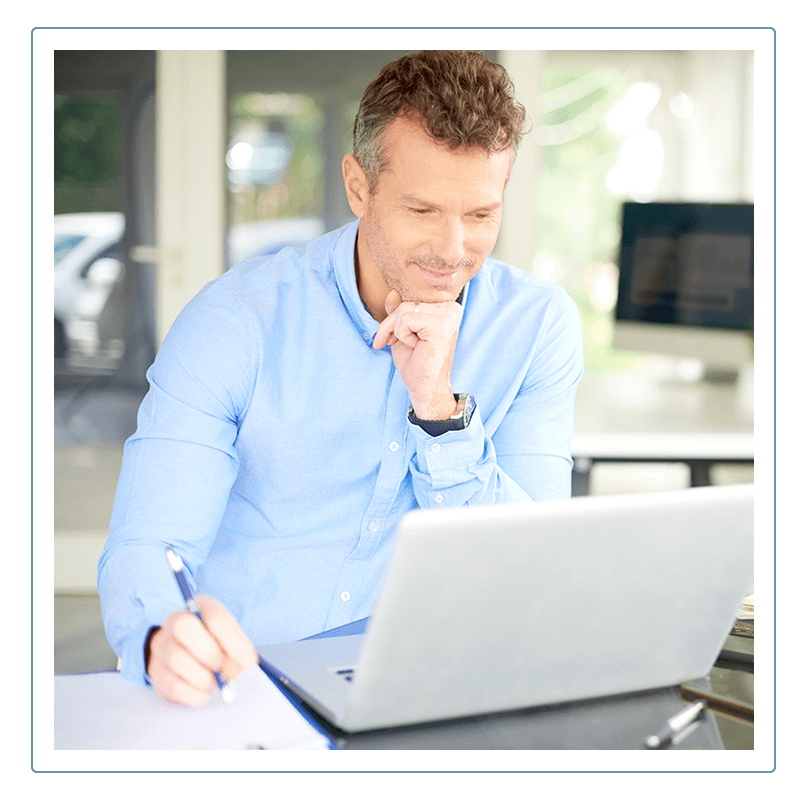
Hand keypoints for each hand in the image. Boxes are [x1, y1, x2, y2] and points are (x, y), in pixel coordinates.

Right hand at [146, 595, 256, 705]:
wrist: (189, 656)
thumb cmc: (215, 644)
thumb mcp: (231, 639)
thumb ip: (239, 650)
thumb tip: (237, 667)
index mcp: (199, 607)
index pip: (214, 616)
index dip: (232, 640)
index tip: (246, 660)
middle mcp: (175, 621)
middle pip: (184, 626)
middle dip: (209, 652)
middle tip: (222, 668)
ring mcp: (161, 645)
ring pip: (177, 659)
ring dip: (203, 677)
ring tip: (214, 682)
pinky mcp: (156, 671)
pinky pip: (173, 685)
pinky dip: (194, 693)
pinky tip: (203, 691)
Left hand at [373, 289, 461, 419]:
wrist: (426, 389)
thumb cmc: (416, 363)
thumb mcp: (402, 332)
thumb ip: (399, 312)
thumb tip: (392, 292)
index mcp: (446, 309)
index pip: (411, 301)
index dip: (395, 320)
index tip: (392, 338)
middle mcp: (452, 309)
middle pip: (406, 304)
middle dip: (391, 326)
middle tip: (395, 344)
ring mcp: (449, 316)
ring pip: (403, 310)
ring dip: (397, 333)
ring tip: (412, 347)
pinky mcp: (441, 325)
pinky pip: (406, 320)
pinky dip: (403, 336)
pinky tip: (416, 348)